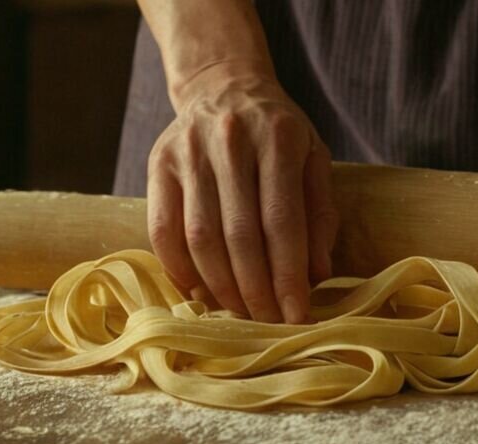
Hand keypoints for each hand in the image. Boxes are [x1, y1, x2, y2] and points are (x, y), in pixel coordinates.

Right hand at [147, 61, 337, 322]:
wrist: (223, 86)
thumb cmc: (278, 133)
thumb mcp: (314, 158)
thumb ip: (319, 214)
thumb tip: (316, 274)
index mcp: (279, 139)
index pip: (282, 221)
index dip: (288, 274)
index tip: (297, 315)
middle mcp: (231, 143)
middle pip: (240, 235)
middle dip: (256, 290)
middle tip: (268, 323)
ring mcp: (189, 153)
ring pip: (200, 237)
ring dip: (220, 286)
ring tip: (239, 313)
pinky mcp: (158, 165)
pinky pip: (163, 229)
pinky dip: (179, 268)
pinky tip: (199, 292)